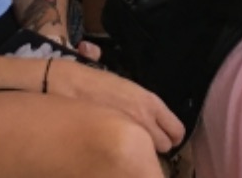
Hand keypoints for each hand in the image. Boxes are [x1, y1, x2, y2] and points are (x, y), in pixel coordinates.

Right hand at [47, 60, 184, 152]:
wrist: (66, 85)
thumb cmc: (94, 82)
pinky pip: (128, 159)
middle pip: (164, 146)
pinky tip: (116, 152)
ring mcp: (129, 133)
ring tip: (128, 148)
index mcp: (149, 102)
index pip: (175, 129)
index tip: (166, 136)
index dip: (172, 135)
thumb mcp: (125, 87)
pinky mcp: (113, 144)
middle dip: (156, 145)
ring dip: (141, 153)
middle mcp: (144, 119)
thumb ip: (142, 105)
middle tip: (144, 142)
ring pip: (147, 156)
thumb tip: (150, 116)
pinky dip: (126, 157)